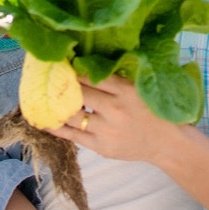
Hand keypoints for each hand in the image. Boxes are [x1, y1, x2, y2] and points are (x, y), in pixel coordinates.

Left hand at [48, 75, 178, 163]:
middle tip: (46, 77)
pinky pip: (73, 136)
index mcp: (125, 90)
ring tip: (40, 97)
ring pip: (72, 115)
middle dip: (61, 85)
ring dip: (55, 106)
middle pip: (79, 93)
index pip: (91, 76)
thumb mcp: (138, 88)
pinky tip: (43, 121)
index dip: (73, 69)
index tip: (60, 63)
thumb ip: (116, 78)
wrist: (168, 143)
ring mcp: (107, 130)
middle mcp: (115, 109)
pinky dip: (56, 127)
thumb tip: (86, 63)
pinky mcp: (101, 147)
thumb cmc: (152, 111)